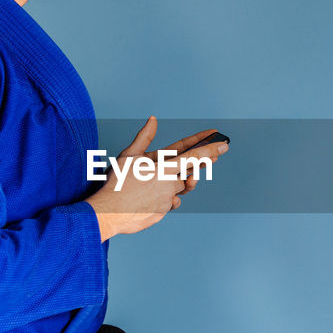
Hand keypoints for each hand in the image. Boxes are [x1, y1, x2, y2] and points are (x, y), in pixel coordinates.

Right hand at [86, 117, 228, 240]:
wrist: (108, 213)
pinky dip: (161, 199)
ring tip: (151, 184)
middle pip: (186, 175)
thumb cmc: (116, 183)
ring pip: (177, 190)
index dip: (210, 149)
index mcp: (164, 167)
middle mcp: (170, 184)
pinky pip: (168, 203)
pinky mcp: (162, 213)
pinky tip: (147, 197)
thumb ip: (144, 137)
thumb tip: (153, 119)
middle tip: (193, 163)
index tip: (224, 144)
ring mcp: (167, 200)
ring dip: (170, 185)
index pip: (193, 156)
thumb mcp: (128, 155)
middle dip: (187, 171)